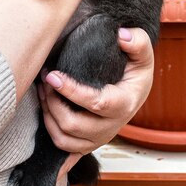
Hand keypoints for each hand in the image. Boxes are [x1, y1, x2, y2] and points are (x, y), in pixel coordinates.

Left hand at [37, 28, 153, 179]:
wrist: (135, 91)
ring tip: (43, 92)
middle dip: (53, 103)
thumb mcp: (142, 54)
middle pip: (74, 125)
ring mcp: (99, 138)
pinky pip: (65, 149)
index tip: (53, 75)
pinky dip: (51, 133)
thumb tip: (121, 35)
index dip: (71, 91)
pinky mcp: (88, 143)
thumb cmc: (135, 71)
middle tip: (45, 80)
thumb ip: (137, 41)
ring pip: (65, 139)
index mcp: (124, 104)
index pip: (95, 103)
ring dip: (48, 116)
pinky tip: (45, 113)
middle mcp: (111, 127)